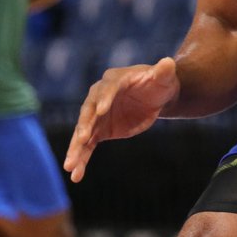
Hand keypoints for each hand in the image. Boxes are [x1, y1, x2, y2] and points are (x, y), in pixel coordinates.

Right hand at [64, 57, 179, 182]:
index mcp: (114, 80)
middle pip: (88, 111)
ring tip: (69, 166)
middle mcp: (100, 97)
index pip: (107, 89)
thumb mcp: (164, 77)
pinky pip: (87, 146)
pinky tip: (76, 175)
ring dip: (76, 148)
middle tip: (82, 139)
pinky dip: (81, 159)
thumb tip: (168, 62)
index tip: (102, 111)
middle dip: (85, 125)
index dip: (104, 99)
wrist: (156, 97)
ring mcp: (98, 116)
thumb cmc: (160, 82)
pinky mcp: (100, 131)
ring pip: (83, 132)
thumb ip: (164, 71)